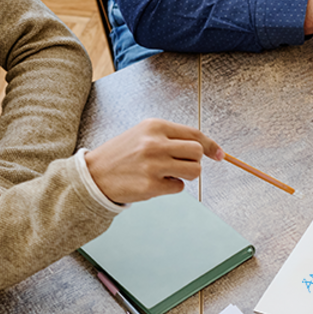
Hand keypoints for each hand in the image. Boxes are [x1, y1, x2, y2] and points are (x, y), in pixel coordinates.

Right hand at [84, 119, 222, 204]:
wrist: (93, 174)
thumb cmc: (124, 155)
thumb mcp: (144, 135)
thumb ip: (173, 138)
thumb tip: (210, 150)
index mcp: (154, 126)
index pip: (194, 134)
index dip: (211, 145)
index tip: (220, 155)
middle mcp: (155, 143)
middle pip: (197, 152)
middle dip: (193, 161)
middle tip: (177, 165)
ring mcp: (153, 164)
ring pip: (194, 171)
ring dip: (185, 175)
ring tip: (165, 173)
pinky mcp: (151, 185)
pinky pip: (179, 187)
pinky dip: (171, 187)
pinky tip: (153, 182)